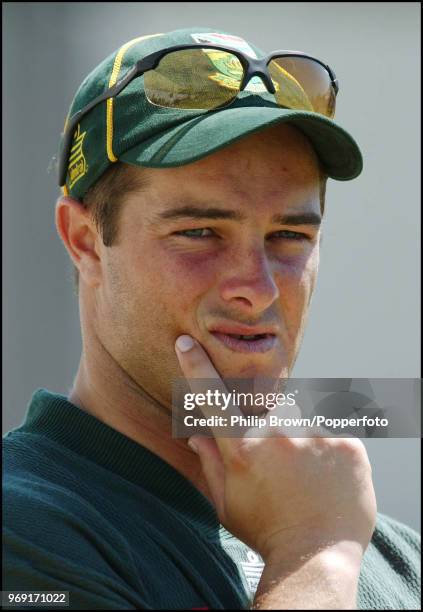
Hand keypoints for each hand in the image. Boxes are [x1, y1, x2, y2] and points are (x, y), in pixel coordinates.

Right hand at [175, 334, 376, 568]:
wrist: (319, 556)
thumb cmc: (266, 531)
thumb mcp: (228, 503)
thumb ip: (211, 463)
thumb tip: (196, 434)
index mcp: (242, 448)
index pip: (213, 397)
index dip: (196, 366)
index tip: (186, 341)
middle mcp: (277, 433)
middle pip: (269, 406)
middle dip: (273, 425)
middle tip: (283, 464)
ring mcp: (314, 433)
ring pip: (302, 416)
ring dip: (302, 435)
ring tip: (308, 473)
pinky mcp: (345, 439)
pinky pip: (331, 427)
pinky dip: (327, 446)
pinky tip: (327, 475)